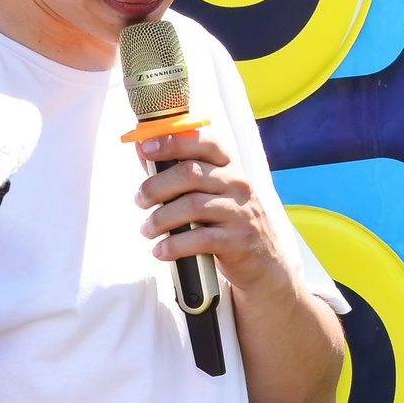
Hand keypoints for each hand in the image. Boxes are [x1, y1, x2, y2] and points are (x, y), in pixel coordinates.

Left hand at [137, 127, 292, 297]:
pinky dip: (173, 246)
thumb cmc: (227, 220)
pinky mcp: (237, 240)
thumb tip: (141, 147)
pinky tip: (160, 251)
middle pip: (189, 174)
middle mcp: (237, 183)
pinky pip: (198, 239)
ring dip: (160, 219)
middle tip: (140, 200)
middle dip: (155, 187)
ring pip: (191, 206)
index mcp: (229, 165)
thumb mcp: (210, 190)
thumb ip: (177, 169)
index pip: (202, 142)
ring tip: (147, 230)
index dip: (171, 141)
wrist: (262, 261)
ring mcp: (240, 211)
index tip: (145, 148)